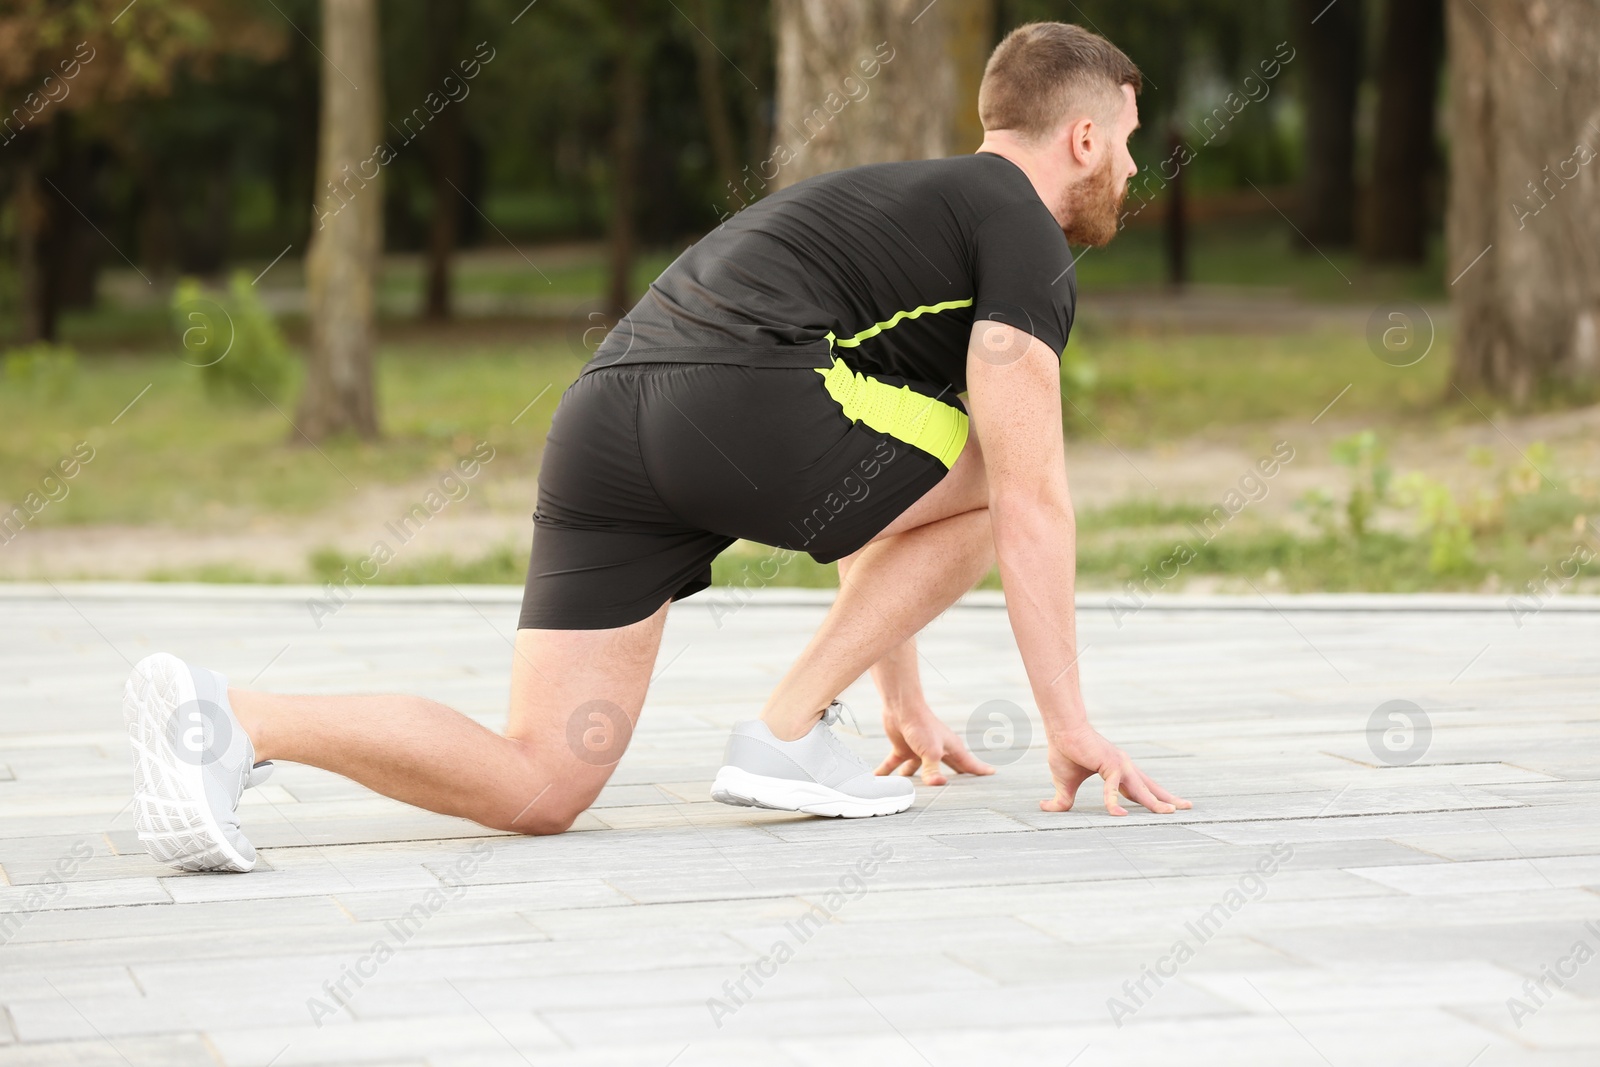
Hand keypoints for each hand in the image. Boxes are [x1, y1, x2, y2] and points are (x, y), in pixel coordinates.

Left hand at [874, 708, 994, 785]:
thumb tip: (937, 785)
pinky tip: (878, 780)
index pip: (969, 764)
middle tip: (960, 794)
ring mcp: (920, 751)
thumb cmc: (922, 725)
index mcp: (951, 749)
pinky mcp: (904, 749)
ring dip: (915, 782)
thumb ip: (933, 770)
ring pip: (920, 771)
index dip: (981, 771)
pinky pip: (894, 764)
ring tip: (913, 796)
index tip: (993, 776)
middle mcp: (938, 751)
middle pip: (948, 769)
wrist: (901, 707)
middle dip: (952, 782)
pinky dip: (887, 772)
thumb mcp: (930, 751)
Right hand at [1042, 726, 1190, 815]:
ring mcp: (1119, 765)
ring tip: (1169, 813)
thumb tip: (1044, 807)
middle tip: (1187, 807)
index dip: (1153, 799)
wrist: (1060, 731)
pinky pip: (1113, 788)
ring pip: (1141, 790)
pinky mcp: (1109, 764)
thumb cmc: (1064, 751)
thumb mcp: (1064, 783)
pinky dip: (1114, 802)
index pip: (1140, 789)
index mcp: (1117, 771)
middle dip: (1168, 799)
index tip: (1168, 807)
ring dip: (1155, 802)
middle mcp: (1124, 767)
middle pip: (1150, 788)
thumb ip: (1062, 799)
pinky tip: (1119, 816)